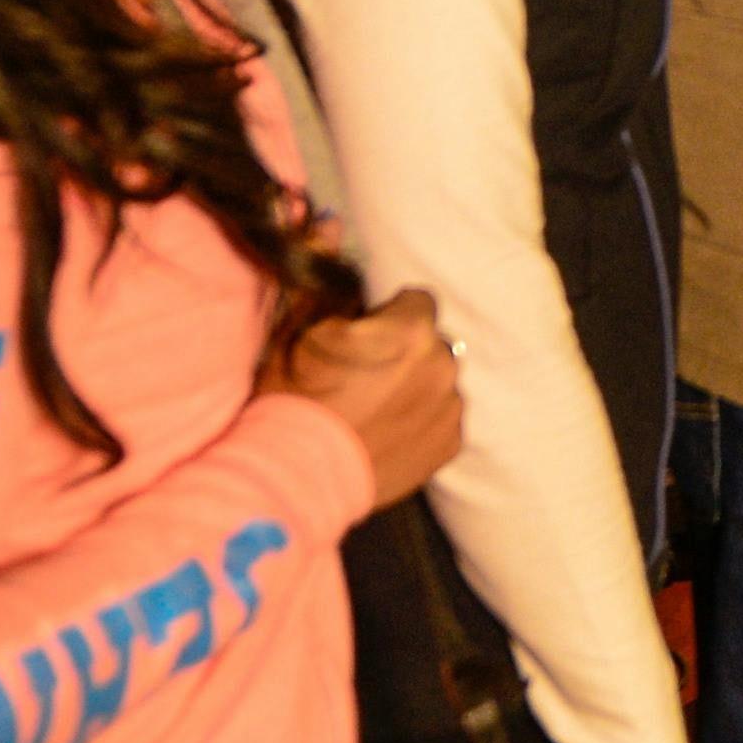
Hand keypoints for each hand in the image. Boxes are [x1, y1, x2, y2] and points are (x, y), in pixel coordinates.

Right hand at [276, 289, 463, 512]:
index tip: (367, 335)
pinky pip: (441, 420)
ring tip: (377, 410)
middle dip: (407, 352)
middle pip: (432, 344)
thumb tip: (342, 265)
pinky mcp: (449, 446)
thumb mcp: (302, 333)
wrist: (295, 476)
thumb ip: (337, 296)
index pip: (417, 301)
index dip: (390, 315)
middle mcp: (442, 364)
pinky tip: (388, 434)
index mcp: (411, 330)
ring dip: (417, 388)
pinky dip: (421, 423)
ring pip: (439, 382)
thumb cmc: (294, 399)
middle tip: (368, 376)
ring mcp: (449, 408)